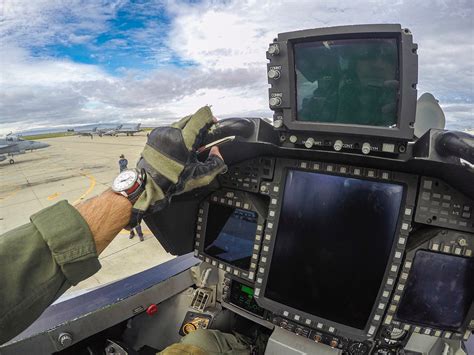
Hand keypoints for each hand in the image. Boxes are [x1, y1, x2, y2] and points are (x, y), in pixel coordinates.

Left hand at [131, 106, 226, 224]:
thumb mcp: (201, 176)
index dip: (209, 117)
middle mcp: (172, 132)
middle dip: (200, 122)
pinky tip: (179, 144)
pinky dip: (177, 133)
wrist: (149, 184)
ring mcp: (162, 132)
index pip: (200, 116)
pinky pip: (170, 129)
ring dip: (188, 128)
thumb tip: (217, 152)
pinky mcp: (155, 135)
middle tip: (204, 132)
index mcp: (184, 140)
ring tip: (192, 141)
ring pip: (180, 122)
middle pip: (190, 117)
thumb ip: (216, 163)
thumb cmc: (172, 181)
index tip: (212, 121)